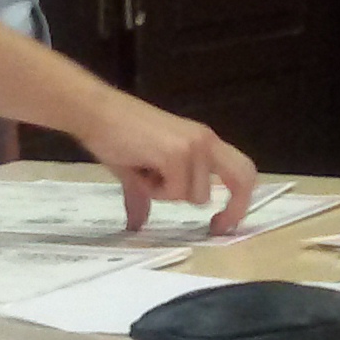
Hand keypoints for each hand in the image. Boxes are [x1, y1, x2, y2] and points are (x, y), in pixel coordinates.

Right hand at [78, 94, 259, 234]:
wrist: (95, 113)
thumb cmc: (117, 136)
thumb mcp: (140, 172)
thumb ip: (147, 197)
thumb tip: (137, 225)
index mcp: (204, 142)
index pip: (243, 169)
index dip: (241, 201)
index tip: (222, 225)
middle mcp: (206, 141)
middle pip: (244, 177)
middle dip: (234, 208)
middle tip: (215, 226)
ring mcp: (194, 146)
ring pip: (197, 196)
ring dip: (168, 195)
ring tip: (146, 173)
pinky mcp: (177, 153)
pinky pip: (175, 192)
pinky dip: (155, 191)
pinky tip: (140, 170)